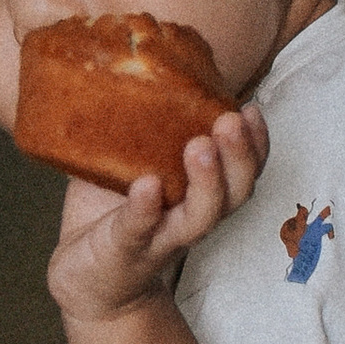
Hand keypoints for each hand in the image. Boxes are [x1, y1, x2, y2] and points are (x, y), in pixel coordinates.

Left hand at [45, 104, 270, 329]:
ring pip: (201, 217)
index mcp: (200, 193)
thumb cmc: (113, 213)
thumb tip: (127, 62)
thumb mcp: (129, 165)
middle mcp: (191, 217)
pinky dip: (146, 208)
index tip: (253, 109)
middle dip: (241, 156)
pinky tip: (148, 185)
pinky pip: (140, 229)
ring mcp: (161, 236)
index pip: (244, 169)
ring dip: (207, 181)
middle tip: (230, 120)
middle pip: (236, 192)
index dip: (258, 143)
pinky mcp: (126, 249)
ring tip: (199, 146)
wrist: (87, 281)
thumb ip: (137, 126)